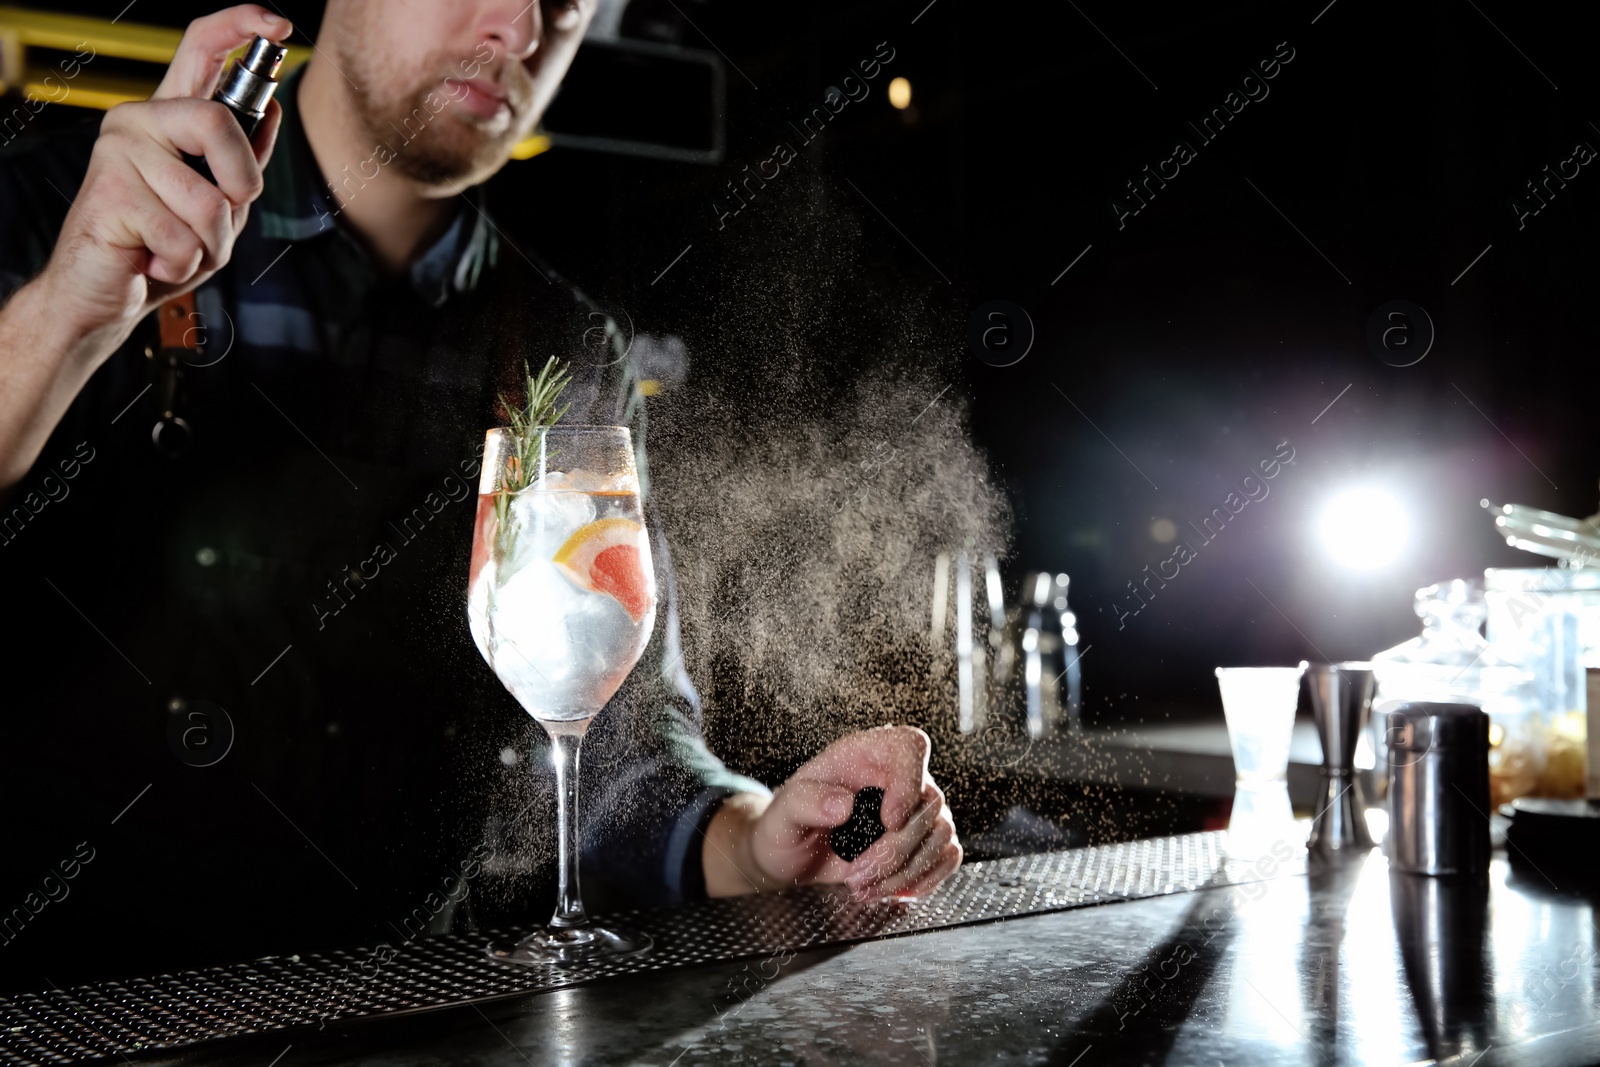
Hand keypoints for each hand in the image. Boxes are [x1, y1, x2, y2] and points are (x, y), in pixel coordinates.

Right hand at [41, 5, 288, 340]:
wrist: (104, 295)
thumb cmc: (161, 247)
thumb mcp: (220, 203)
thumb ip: (242, 158)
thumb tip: (272, 108)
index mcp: (169, 117)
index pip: (200, 48)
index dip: (240, 27)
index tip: (276, 26)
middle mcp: (139, 121)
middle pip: (217, 123)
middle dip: (240, 186)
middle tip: (220, 215)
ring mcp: (118, 152)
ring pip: (209, 201)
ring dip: (210, 244)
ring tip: (176, 248)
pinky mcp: (108, 193)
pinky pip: (184, 238)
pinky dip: (183, 264)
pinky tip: (152, 260)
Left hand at [704, 725, 961, 900]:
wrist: (792, 857)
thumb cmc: (788, 824)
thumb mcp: (784, 812)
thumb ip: (806, 801)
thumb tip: (844, 804)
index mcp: (868, 754)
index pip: (910, 746)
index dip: (909, 782)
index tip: (889, 820)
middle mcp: (898, 777)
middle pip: (929, 803)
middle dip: (894, 849)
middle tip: (855, 875)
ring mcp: (916, 810)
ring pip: (941, 835)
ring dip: (905, 871)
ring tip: (863, 888)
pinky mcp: (924, 842)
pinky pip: (947, 857)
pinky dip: (924, 880)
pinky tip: (892, 890)